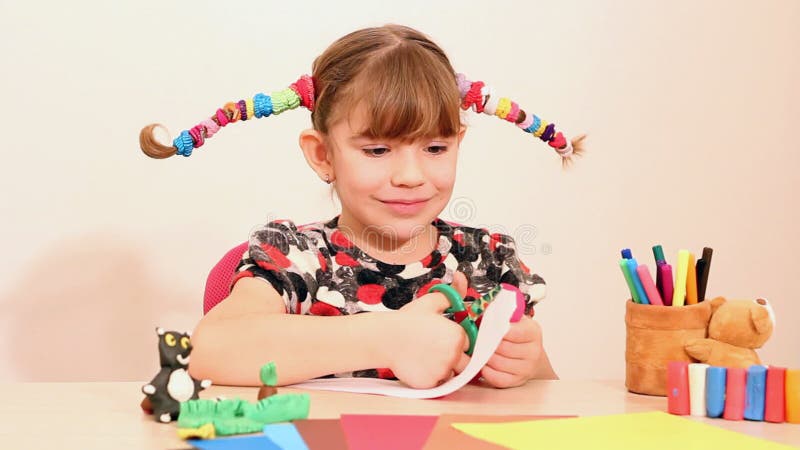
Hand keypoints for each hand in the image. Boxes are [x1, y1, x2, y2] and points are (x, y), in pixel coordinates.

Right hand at [386, 272, 470, 388]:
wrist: (384, 338)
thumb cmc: (408, 320)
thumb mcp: (430, 303)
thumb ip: (451, 294)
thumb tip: (462, 277)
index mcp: (458, 336)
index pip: (470, 344)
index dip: (459, 342)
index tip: (444, 339)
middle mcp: (454, 355)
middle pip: (466, 363)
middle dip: (455, 358)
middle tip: (435, 350)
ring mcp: (443, 371)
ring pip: (452, 374)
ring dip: (444, 369)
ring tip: (426, 357)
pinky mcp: (431, 384)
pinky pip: (439, 384)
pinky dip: (432, 378)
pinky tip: (419, 365)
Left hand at [481, 316, 544, 387]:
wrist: (530, 354)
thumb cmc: (517, 334)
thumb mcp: (514, 319)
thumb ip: (503, 314)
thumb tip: (489, 314)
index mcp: (533, 332)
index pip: (513, 332)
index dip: (497, 330)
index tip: (488, 328)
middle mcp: (534, 351)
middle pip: (504, 349)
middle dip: (489, 344)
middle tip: (481, 340)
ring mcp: (527, 368)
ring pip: (500, 364)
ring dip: (487, 357)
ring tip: (482, 351)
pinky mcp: (518, 381)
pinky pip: (499, 379)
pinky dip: (488, 372)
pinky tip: (485, 365)